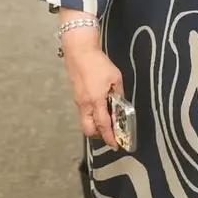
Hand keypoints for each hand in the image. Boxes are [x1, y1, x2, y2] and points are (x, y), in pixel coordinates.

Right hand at [62, 30, 123, 146]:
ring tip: (107, 121)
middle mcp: (85, 105)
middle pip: (89, 129)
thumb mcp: (115, 77)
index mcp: (96, 100)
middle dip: (100, 135)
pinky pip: (83, 113)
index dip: (110, 137)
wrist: (79, 52)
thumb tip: (121, 105)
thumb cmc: (99, 63)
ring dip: (95, 126)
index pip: (103, 125)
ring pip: (85, 122)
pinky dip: (91, 116)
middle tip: (111, 134)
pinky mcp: (76, 97)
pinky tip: (99, 109)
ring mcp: (78, 102)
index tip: (116, 145)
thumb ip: (119, 93)